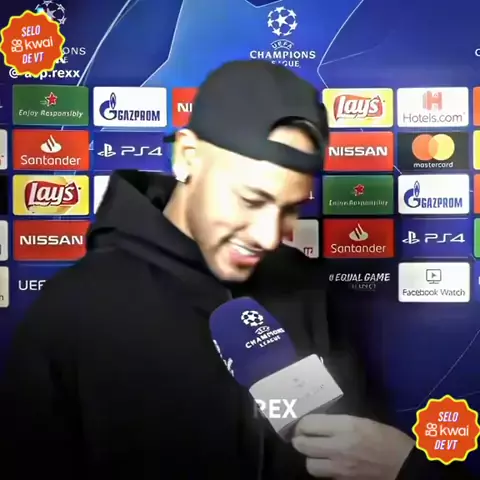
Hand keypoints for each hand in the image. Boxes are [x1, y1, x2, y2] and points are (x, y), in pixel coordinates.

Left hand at [292, 414, 414, 478]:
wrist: (406, 466)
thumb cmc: (387, 438)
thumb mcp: (362, 421)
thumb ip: (339, 422)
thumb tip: (318, 422)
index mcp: (345, 427)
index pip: (308, 424)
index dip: (301, 423)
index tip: (301, 423)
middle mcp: (338, 447)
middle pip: (302, 445)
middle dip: (298, 440)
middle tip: (301, 436)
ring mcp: (340, 468)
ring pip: (310, 465)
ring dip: (310, 458)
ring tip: (315, 452)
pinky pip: (325, 476)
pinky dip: (324, 470)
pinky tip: (329, 463)